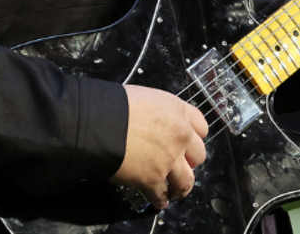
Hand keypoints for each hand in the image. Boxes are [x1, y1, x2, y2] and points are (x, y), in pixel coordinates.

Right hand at [111, 84, 208, 209]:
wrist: (98, 123)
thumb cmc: (114, 106)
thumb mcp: (144, 97)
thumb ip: (160, 113)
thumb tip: (155, 124)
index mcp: (178, 111)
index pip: (201, 127)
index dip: (194, 139)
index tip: (188, 146)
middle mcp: (180, 135)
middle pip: (198, 155)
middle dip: (190, 163)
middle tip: (181, 167)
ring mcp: (169, 159)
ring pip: (186, 181)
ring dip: (180, 187)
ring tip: (174, 191)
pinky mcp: (153, 179)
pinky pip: (162, 195)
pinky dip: (160, 200)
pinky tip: (158, 200)